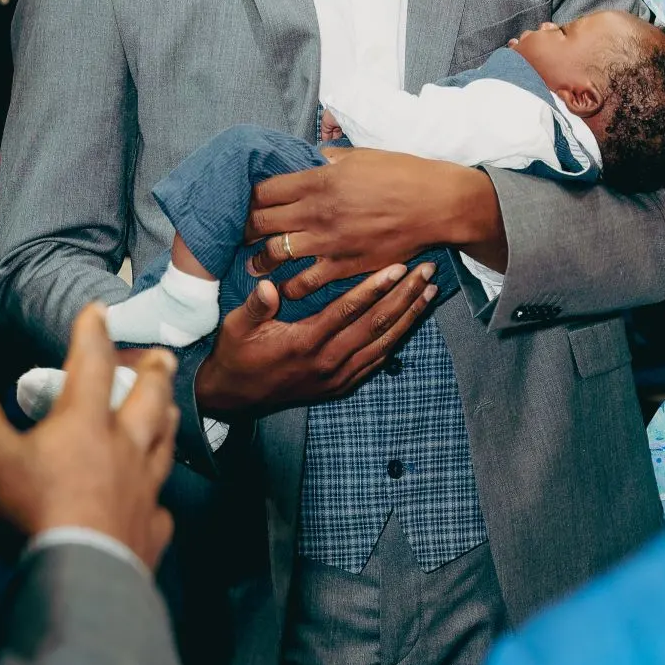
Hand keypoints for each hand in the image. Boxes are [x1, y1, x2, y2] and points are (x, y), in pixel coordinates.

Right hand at [0, 304, 177, 570]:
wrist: (77, 579)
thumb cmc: (31, 513)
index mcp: (86, 423)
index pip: (93, 364)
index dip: (94, 333)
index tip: (100, 310)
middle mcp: (124, 449)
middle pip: (148, 400)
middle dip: (154, 373)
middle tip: (165, 354)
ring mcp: (144, 492)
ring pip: (163, 447)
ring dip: (166, 423)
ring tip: (171, 410)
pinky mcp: (150, 533)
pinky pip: (159, 510)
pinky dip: (156, 501)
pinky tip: (156, 504)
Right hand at [195, 263, 437, 417]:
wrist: (234, 396)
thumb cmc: (236, 354)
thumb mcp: (237, 327)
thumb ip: (255, 306)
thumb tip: (267, 286)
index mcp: (304, 342)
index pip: (347, 311)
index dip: (374, 288)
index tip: (397, 267)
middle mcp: (327, 361)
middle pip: (375, 324)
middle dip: (404, 295)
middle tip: (426, 271)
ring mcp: (337, 376)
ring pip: (383, 343)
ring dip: (409, 316)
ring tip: (429, 292)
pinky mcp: (341, 385)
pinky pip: (377, 361)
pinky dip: (397, 339)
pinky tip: (411, 322)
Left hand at [244, 147, 503, 297]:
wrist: (437, 205)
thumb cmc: (402, 173)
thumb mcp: (361, 156)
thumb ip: (329, 159)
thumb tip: (312, 159)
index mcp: (317, 181)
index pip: (264, 191)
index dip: (249, 197)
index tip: (246, 202)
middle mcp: (316, 212)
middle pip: (261, 223)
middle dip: (246, 228)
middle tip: (239, 233)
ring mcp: (329, 242)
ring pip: (276, 256)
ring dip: (260, 261)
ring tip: (253, 264)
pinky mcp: (345, 266)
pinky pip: (306, 283)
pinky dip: (290, 287)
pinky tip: (283, 289)